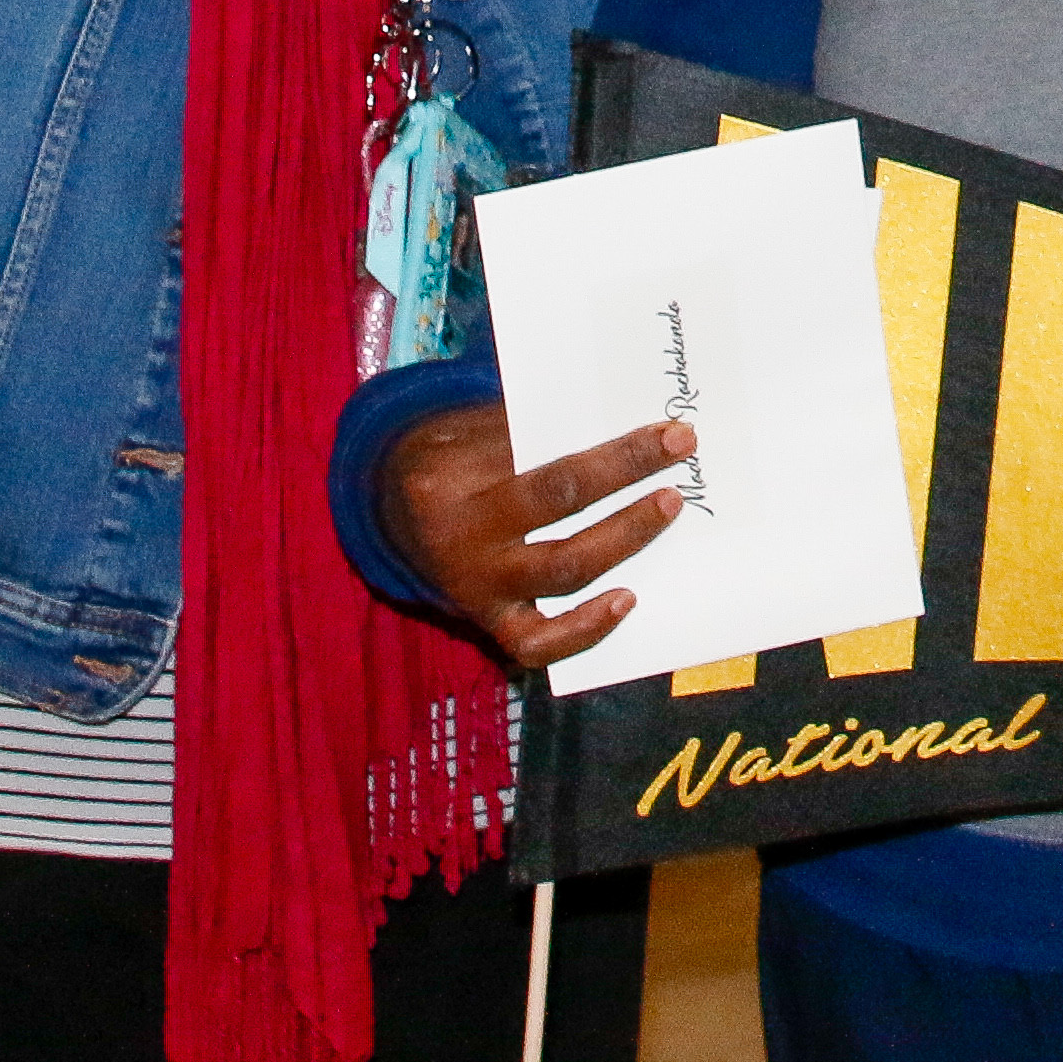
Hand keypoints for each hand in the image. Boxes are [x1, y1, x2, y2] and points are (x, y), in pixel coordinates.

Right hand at [376, 403, 696, 669]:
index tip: (668, 431)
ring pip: (561, 568)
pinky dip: (585, 629)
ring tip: (667, 506)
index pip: (540, 452)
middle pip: (556, 499)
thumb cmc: (444, 460)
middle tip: (680, 448)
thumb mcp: (462, 427)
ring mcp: (474, 585)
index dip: (611, 445)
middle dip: (625, 472)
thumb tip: (616, 419)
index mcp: (449, 473)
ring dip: (624, 537)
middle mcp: (460, 533)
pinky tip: (627, 600)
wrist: (382, 518)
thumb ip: (524, 424)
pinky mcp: (486, 624)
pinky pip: (538, 642)